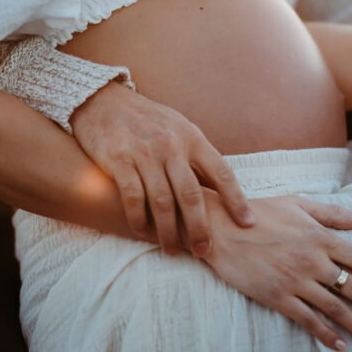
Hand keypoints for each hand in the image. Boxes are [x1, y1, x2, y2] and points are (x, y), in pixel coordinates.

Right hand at [71, 81, 253, 254]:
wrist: (104, 101)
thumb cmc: (147, 120)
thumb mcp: (178, 128)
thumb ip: (195, 155)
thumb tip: (218, 189)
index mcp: (191, 137)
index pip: (221, 171)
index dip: (236, 199)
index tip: (247, 222)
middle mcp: (171, 145)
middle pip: (191, 194)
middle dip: (200, 227)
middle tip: (203, 250)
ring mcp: (144, 152)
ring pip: (162, 202)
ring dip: (168, 232)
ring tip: (172, 250)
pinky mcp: (119, 159)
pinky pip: (132, 198)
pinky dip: (139, 221)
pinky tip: (143, 233)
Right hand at [202, 190, 351, 351]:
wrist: (219, 227)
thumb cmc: (259, 212)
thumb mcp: (297, 203)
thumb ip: (333, 213)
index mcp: (321, 236)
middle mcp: (313, 259)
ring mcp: (295, 280)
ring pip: (336, 308)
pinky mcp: (276, 297)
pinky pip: (308, 319)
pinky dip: (327, 334)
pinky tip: (341, 346)